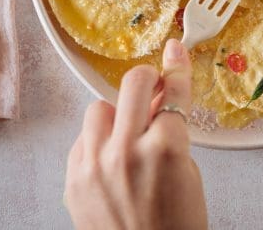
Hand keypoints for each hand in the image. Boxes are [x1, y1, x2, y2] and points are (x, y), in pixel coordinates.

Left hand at [64, 39, 207, 229]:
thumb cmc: (176, 228)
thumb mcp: (189, 173)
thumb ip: (173, 131)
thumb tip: (162, 98)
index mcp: (164, 148)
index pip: (172, 92)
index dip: (177, 68)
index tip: (175, 51)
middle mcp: (125, 151)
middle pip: (132, 83)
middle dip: (147, 80)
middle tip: (152, 87)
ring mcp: (94, 165)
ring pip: (99, 108)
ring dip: (117, 114)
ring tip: (128, 134)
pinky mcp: (73, 179)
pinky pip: (82, 139)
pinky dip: (97, 142)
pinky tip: (112, 159)